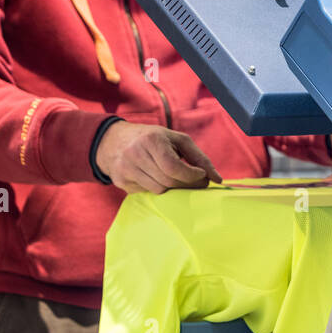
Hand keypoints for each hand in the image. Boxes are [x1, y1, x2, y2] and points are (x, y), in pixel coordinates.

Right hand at [95, 122, 220, 193]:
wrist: (114, 141)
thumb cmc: (153, 139)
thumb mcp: (176, 139)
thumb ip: (198, 157)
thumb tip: (217, 179)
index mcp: (151, 140)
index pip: (173, 167)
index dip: (191, 175)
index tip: (202, 176)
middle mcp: (135, 154)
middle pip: (168, 182)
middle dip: (187, 185)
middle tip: (199, 182)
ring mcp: (125, 170)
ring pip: (159, 191)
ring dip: (173, 188)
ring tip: (178, 179)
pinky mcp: (120, 182)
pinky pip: (147, 193)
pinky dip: (157, 188)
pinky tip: (156, 178)